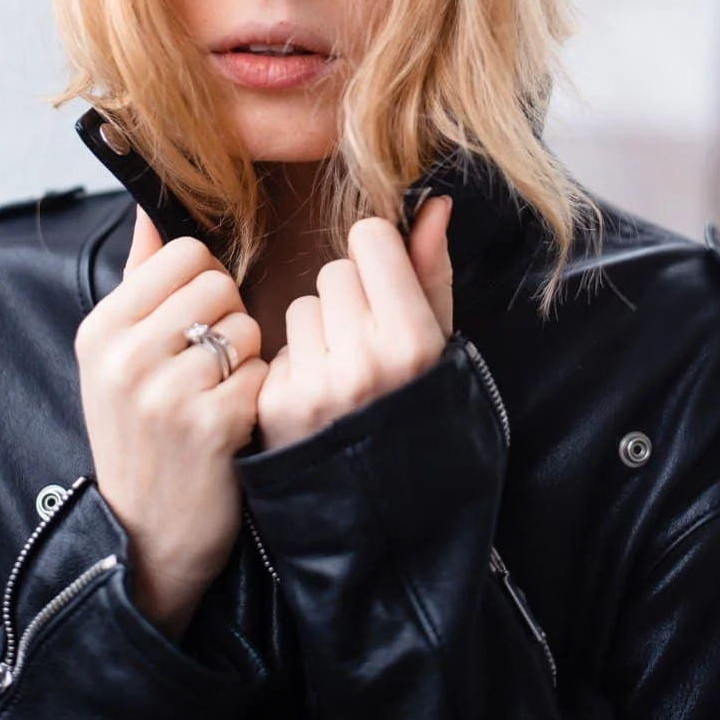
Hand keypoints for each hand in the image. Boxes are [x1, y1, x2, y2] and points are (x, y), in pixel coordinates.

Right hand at [75, 207, 266, 640]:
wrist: (146, 536)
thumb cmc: (141, 432)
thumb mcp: (116, 356)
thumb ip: (138, 278)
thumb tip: (150, 208)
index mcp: (101, 328)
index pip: (185, 252)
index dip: (206, 279)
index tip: (196, 318)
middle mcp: (124, 357)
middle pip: (220, 284)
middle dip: (229, 318)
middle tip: (211, 363)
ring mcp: (164, 393)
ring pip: (247, 327)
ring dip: (247, 359)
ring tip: (218, 394)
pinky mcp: (208, 427)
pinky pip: (263, 373)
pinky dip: (259, 396)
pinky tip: (234, 422)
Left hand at [257, 195, 452, 450]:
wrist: (388, 516)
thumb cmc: (423, 414)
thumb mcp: (443, 347)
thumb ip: (432, 273)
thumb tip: (434, 204)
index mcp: (413, 339)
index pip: (369, 238)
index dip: (379, 260)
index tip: (388, 290)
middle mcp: (363, 360)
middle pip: (334, 271)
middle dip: (349, 299)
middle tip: (367, 345)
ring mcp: (315, 385)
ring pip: (302, 306)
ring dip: (319, 332)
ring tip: (342, 374)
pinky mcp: (276, 405)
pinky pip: (280, 347)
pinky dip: (298, 366)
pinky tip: (319, 399)